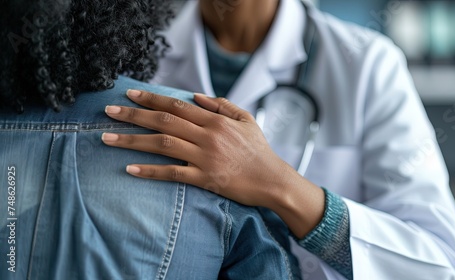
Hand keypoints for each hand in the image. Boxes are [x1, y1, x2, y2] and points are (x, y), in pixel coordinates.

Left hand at [102, 90, 324, 237]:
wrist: (273, 180)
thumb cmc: (259, 150)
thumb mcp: (245, 120)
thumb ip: (221, 105)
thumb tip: (196, 96)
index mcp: (215, 120)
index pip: (176, 104)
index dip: (151, 98)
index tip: (130, 93)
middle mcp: (206, 135)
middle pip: (163, 121)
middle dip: (133, 114)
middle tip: (108, 111)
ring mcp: (204, 157)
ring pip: (162, 144)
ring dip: (132, 140)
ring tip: (107, 138)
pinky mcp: (204, 178)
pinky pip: (172, 173)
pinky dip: (150, 171)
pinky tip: (130, 169)